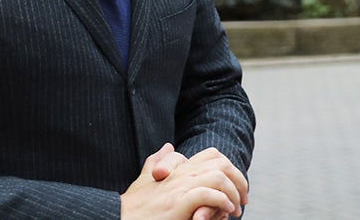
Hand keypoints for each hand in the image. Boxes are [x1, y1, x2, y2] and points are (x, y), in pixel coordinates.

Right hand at [120, 143, 247, 219]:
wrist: (117, 216)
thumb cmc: (133, 205)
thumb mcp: (144, 180)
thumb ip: (155, 161)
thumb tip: (167, 146)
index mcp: (175, 168)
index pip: (211, 156)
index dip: (229, 171)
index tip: (234, 193)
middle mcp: (179, 174)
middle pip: (220, 162)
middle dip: (238, 180)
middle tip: (242, 200)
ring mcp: (178, 187)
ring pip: (218, 176)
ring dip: (232, 193)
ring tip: (233, 209)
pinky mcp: (178, 203)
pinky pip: (208, 194)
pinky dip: (221, 202)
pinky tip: (223, 212)